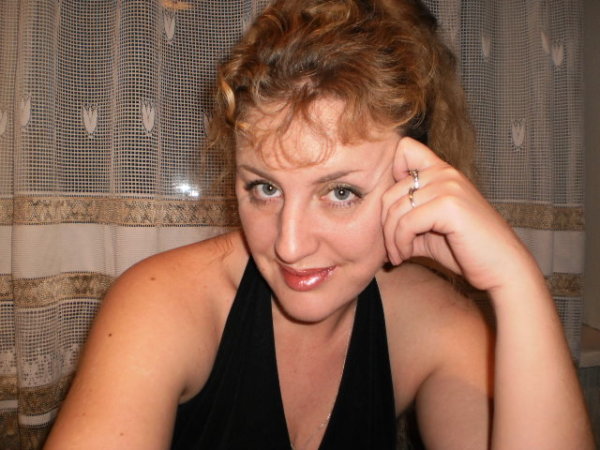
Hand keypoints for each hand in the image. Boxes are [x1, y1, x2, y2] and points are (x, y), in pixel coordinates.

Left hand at [381, 137, 536, 292]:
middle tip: (392, 249)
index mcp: (442, 172)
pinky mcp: (450, 205)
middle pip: (389, 190)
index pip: (404, 148)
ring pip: (395, 208)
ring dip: (391, 239)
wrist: (501, 269)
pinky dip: (400, 243)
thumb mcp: (428, 231)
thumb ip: (405, 220)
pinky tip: (406, 256)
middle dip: (384, 225)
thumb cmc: (466, 251)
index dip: (391, 174)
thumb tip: (376, 224)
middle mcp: (445, 173)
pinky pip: (407, 222)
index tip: (396, 209)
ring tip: (398, 256)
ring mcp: (449, 186)